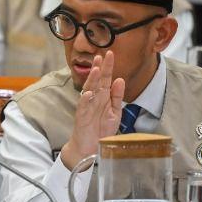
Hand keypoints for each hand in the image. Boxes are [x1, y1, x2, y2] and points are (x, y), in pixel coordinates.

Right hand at [60, 50, 124, 169]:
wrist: (90, 148)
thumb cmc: (101, 130)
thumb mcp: (114, 112)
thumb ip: (117, 96)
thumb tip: (120, 79)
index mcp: (103, 97)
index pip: (106, 79)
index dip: (108, 67)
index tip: (110, 54)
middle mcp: (95, 99)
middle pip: (97, 81)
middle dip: (100, 68)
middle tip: (102, 55)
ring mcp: (87, 107)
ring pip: (89, 90)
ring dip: (92, 80)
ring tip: (96, 69)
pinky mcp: (82, 117)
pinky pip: (83, 107)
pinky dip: (86, 100)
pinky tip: (88, 93)